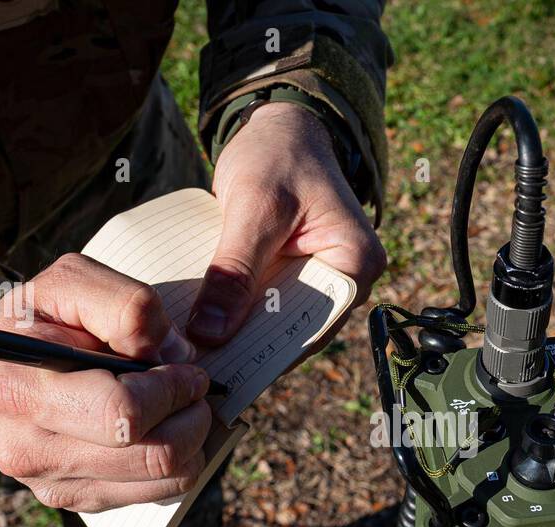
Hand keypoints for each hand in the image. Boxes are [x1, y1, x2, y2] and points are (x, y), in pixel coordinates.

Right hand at [0, 253, 214, 511]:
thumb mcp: (76, 281)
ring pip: (166, 481)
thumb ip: (126, 305)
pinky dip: (178, 463)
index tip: (185, 367)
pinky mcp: (79, 501)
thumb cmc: (49, 315)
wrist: (16, 357)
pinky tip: (162, 429)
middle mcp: (26, 450)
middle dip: (192, 416)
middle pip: (154, 455)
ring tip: (180, 406)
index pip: (123, 414)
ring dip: (193, 441)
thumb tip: (170, 354)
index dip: (171, 388)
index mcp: (17, 391)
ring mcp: (52, 485)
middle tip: (193, 389)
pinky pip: (159, 495)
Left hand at [188, 100, 385, 344]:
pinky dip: (240, 314)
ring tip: (199, 354)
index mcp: (355, 264)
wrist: (279, 128)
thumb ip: (234, 271)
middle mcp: (346, 280)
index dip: (268, 351)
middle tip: (202, 368)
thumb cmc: (277, 155)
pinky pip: (269, 304)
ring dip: (242, 333)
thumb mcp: (254, 209)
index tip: (224, 369)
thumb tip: (210, 333)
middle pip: (297, 329)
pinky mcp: (297, 276)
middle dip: (251, 347)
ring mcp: (322, 280)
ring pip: (279, 321)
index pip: (313, 326)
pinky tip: (206, 328)